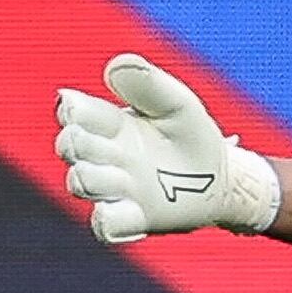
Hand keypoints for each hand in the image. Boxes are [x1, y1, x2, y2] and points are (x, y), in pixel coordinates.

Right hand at [55, 53, 279, 244]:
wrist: (222, 176)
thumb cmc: (191, 135)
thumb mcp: (177, 104)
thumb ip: (148, 84)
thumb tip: (114, 67)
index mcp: (109, 123)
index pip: (73, 112)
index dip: (70, 109)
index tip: (78, 105)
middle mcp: (105, 156)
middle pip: (69, 146)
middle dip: (77, 142)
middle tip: (109, 142)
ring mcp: (116, 189)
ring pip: (81, 183)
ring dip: (93, 177)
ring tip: (124, 174)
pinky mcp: (133, 219)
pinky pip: (105, 225)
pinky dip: (106, 219)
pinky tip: (116, 212)